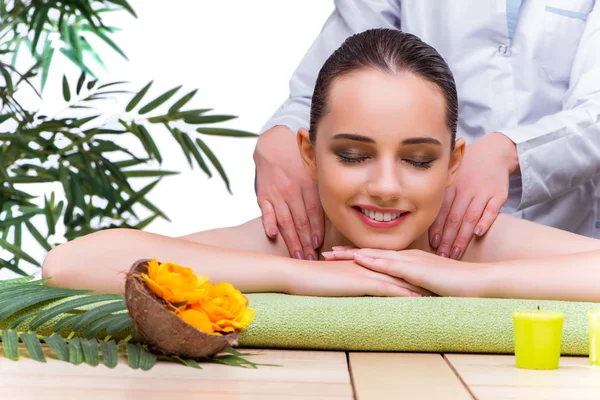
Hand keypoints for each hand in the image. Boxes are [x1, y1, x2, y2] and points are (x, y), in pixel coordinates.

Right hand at [254, 126, 323, 259]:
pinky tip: (272, 235)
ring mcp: (277, 193)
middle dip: (306, 243)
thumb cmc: (299, 161)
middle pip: (301, 221)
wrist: (273, 144)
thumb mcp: (315, 171)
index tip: (320, 247)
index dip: (317, 231)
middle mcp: (293, 190)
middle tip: (310, 260)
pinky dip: (268, 222)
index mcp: (309, 185)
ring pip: (285, 220)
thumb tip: (337, 212)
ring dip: (291, 240)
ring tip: (296, 257)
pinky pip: (266, 210)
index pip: (315, 213)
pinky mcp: (263, 194)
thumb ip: (323, 191)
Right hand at [287, 259, 429, 296]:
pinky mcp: (362, 282)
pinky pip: (388, 288)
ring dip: (419, 287)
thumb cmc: (311, 280)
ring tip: (439, 294)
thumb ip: (348, 282)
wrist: (297, 275)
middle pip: (401, 272)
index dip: (410, 275)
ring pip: (399, 279)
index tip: (427, 282)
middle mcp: (369, 266)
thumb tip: (355, 290)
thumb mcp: (335, 281)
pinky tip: (418, 300)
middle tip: (441, 286)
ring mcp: (366, 272)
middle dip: (421, 280)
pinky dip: (404, 294)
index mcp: (364, 265)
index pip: (392, 269)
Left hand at [323, 248, 484, 296]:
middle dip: (347, 253)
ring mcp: (411, 261)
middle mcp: (407, 257)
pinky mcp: (417, 269)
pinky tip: (358, 260)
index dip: (357, 256)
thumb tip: (403, 297)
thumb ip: (415, 288)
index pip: (378, 257)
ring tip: (332, 254)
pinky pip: (390, 264)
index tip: (339, 257)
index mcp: (409, 261)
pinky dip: (373, 261)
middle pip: (371, 253)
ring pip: (376, 255)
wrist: (479, 282)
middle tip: (325, 253)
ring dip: (352, 254)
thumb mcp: (430, 287)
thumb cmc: (458, 287)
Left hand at [429, 132, 518, 258]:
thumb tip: (426, 226)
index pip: (440, 212)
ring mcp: (482, 192)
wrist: (493, 152)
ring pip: (470, 217)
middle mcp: (464, 190)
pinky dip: (485, 221)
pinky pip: (492, 210)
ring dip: (462, 237)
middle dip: (446, 239)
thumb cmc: (467, 172)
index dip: (436, 229)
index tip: (432, 245)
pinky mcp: (499, 194)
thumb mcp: (451, 180)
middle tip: (441, 257)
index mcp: (450, 188)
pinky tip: (478, 234)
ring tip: (455, 253)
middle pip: (454, 218)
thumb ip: (441, 200)